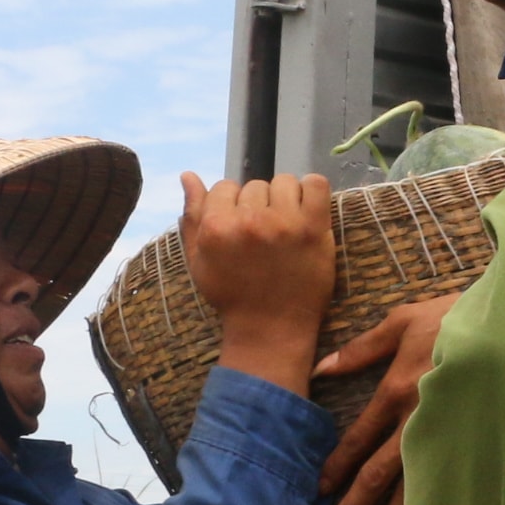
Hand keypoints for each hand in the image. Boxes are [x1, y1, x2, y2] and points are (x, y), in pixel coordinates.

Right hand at [180, 171, 335, 397]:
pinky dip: (313, 191)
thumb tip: (187, 175)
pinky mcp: (314, 229)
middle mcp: (249, 221)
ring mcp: (284, 223)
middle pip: (254, 185)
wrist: (270, 329)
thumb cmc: (232, 295)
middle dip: (258, 204)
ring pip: (284, 182)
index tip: (241, 226)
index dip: (232, 204)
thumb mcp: (199, 259)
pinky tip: (307, 212)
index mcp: (217, 226)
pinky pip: (316, 184)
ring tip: (285, 225)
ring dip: (285, 198)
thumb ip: (192, 215)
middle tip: (264, 233)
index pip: (224, 187)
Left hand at [313, 292, 461, 504]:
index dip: (337, 466)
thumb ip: (363, 347)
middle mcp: (418, 420)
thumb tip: (321, 368)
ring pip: (413, 488)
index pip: (358, 438)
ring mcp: (449, 436)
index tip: (320, 491)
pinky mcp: (475, 443)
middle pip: (378, 473)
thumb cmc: (459, 317)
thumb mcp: (405, 320)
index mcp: (398, 390)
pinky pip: (450, 483)